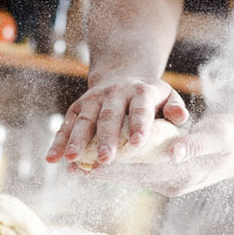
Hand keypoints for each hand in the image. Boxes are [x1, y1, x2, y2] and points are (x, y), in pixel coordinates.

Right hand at [46, 76, 188, 165]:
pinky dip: (58, 142)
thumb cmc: (150, 97)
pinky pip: (67, 125)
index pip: (140, 109)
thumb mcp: (168, 96)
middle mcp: (114, 93)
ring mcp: (93, 99)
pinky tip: (52, 159)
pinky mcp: (77, 107)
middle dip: (106, 138)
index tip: (138, 143)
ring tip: (72, 159)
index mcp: (140, 91)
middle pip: (109, 117)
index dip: (139, 125)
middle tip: (105, 159)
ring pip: (84, 121)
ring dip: (76, 140)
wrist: (123, 75)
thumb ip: (175, 108)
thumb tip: (181, 118)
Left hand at [73, 114, 233, 196]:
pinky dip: (117, 165)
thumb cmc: (232, 138)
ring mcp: (168, 181)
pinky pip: (136, 171)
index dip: (113, 166)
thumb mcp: (217, 137)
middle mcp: (171, 183)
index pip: (139, 171)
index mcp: (181, 175)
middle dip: (100, 170)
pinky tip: (99, 159)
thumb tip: (174, 151)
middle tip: (70, 164)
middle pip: (128, 176)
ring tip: (76, 163)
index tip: (87, 163)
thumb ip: (194, 144)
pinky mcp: (166, 174)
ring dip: (104, 170)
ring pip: (129, 175)